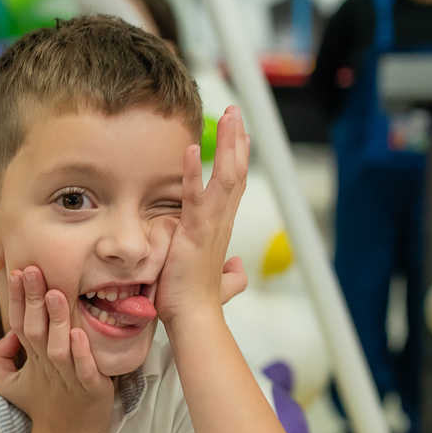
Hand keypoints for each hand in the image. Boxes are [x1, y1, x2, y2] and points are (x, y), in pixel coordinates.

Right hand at [0, 266, 113, 432]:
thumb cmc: (45, 406)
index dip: (18, 299)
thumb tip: (5, 335)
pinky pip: (84, 370)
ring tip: (55, 294)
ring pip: (58, 347)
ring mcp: (68, 378)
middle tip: (32, 270)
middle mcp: (47, 366)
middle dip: (33, 299)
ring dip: (56, 321)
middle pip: (35, 329)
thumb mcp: (10, 384)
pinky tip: (81, 334)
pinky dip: (82, 354)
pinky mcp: (90, 389)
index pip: (20, 324)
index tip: (16, 271)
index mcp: (32, 360)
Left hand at [156, 106, 249, 325]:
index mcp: (220, 229)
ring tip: (228, 117)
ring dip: (228, 145)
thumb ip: (230, 275)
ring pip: (227, 178)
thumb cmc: (199, 302)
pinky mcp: (196, 233)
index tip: (240, 134)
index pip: (233, 186)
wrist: (194, 319)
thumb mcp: (215, 281)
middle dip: (238, 140)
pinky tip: (192, 150)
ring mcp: (211, 226)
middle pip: (237, 172)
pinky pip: (196, 198)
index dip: (238, 158)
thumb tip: (238, 271)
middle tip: (236, 112)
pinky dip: (195, 173)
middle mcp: (221, 222)